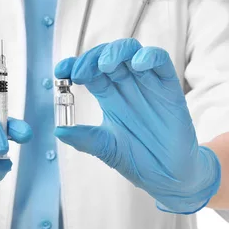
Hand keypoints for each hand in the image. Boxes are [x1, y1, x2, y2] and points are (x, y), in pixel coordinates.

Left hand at [54, 39, 219, 213]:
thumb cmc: (138, 160)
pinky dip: (150, 56)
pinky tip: (138, 65)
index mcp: (108, 97)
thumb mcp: (106, 149)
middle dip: (91, 58)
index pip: (89, 71)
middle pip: (107, 57)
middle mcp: (127, 86)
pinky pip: (161, 62)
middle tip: (80, 73)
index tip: (60, 72)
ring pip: (132, 52)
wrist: (169, 176)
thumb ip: (85, 138)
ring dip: (117, 52)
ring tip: (105, 65)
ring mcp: (148, 85)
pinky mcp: (169, 88)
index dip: (74, 65)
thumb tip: (58, 131)